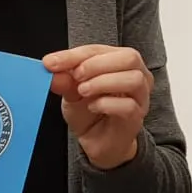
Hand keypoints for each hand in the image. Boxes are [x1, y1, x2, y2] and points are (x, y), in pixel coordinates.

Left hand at [45, 45, 151, 169]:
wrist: (96, 142)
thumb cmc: (89, 112)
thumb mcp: (71, 92)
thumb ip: (64, 79)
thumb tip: (52, 66)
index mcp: (120, 63)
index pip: (101, 50)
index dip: (75, 55)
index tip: (52, 63)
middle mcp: (136, 76)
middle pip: (129, 57)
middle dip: (98, 64)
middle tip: (76, 76)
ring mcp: (140, 98)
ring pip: (134, 79)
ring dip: (104, 82)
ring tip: (83, 91)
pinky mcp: (136, 118)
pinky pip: (129, 106)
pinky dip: (107, 104)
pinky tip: (93, 107)